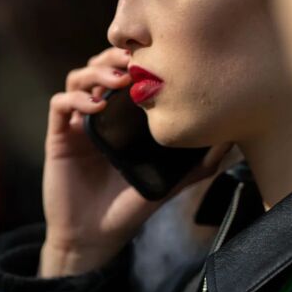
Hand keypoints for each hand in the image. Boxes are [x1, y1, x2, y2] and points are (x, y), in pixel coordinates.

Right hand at [39, 46, 230, 276]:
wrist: (98, 235)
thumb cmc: (134, 203)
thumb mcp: (173, 179)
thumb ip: (201, 162)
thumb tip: (232, 141)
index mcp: (126, 115)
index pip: (130, 72)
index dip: (141, 58)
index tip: (161, 56)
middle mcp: (102, 112)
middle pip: (103, 64)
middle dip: (118, 56)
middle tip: (135, 59)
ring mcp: (79, 121)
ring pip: (80, 77)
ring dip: (98, 72)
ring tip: (120, 81)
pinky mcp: (59, 135)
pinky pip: (59, 104)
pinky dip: (76, 98)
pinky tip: (96, 107)